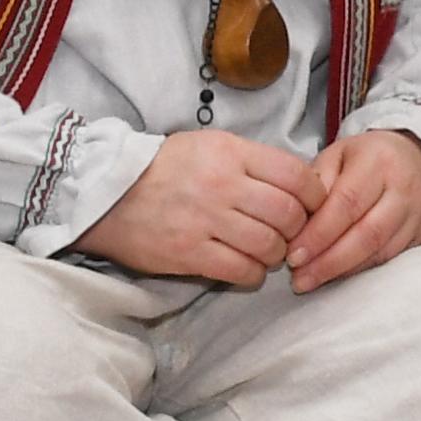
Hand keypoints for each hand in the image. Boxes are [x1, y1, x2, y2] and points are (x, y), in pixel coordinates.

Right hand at [71, 130, 320, 285]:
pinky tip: (247, 267)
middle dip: (298, 229)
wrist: (105, 191)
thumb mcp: (210, 146)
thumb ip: (253, 161)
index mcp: (231, 153)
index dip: (314, 197)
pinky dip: (253, 274)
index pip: (296, 175)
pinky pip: (241, 270)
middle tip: (290, 234)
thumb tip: (298, 184)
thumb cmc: (164, 168)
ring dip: (276, 254)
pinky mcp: (188, 253)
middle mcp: (222, 184)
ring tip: (267, 252)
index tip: (312, 207)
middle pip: (287, 214)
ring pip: (268, 245)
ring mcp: (205, 220)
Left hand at [283, 128, 420, 292]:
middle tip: (300, 278)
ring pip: (382, 252)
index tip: (293, 255)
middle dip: (329, 261)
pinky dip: (363, 271)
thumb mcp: (337, 155)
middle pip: (367, 234)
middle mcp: (405, 187)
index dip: (319, 234)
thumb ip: (317, 183)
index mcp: (379, 161)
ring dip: (343, 271)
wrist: (417, 159)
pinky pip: (394, 260)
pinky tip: (339, 277)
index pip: (346, 203)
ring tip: (312, 280)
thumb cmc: (368, 159)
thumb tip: (299, 224)